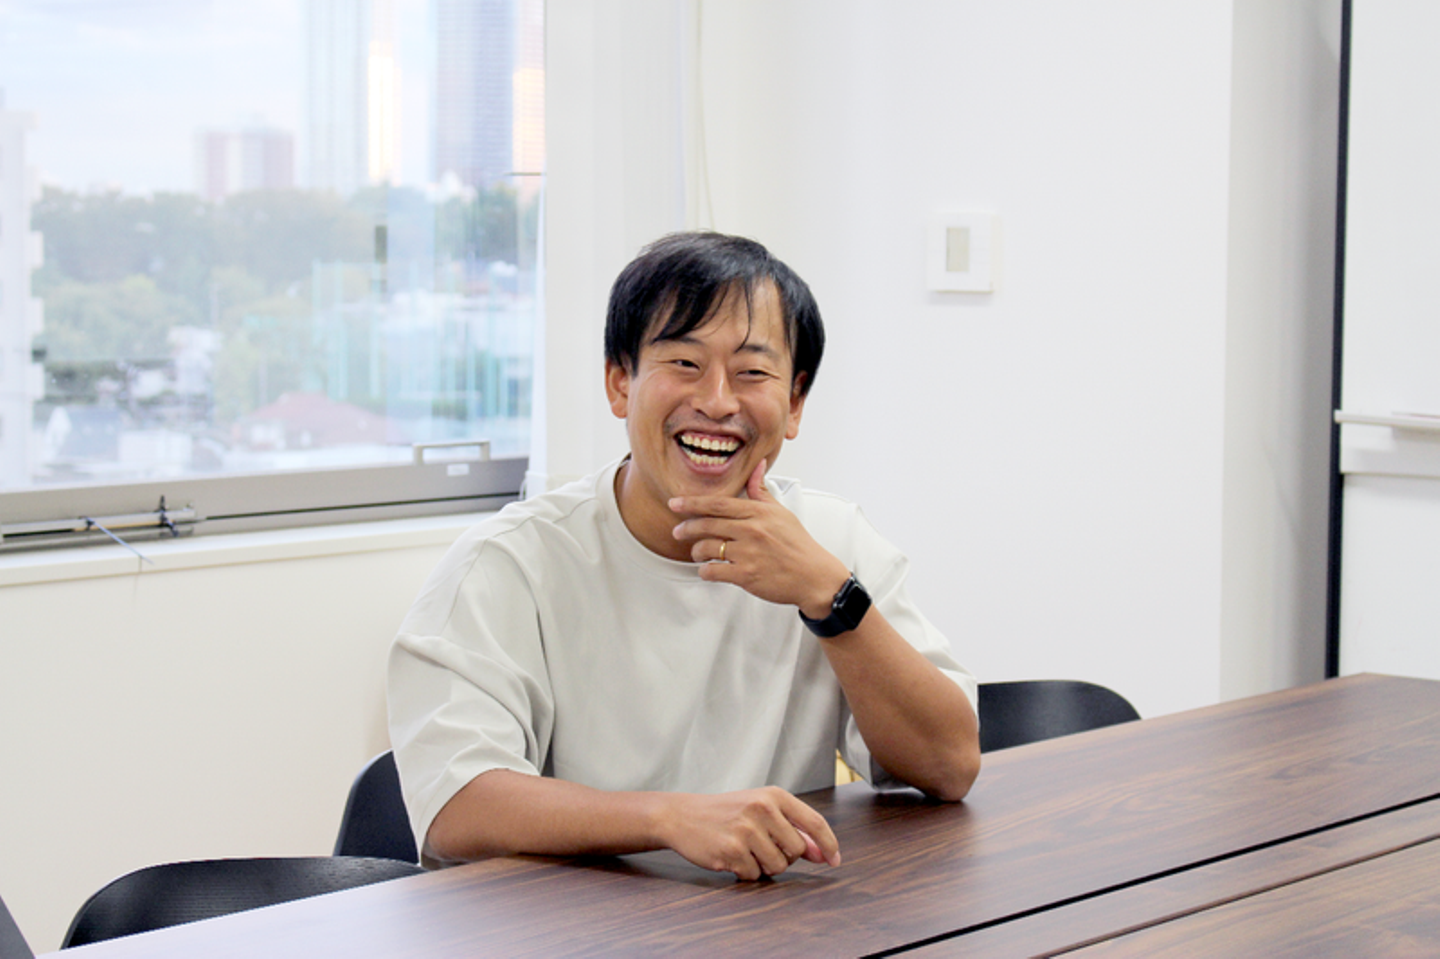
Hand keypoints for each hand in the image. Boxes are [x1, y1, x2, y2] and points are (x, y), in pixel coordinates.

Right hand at [656, 787, 840, 879]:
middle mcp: (762, 809)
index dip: (829, 844)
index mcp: (774, 795)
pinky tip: (731, 856)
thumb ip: (792, 829)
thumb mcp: (761, 810)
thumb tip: (821, 853)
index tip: (834, 861)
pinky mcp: (732, 850)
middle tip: (763, 847)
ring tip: (745, 850)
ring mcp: (746, 830)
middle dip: (785, 857)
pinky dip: (745, 872)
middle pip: (796, 850)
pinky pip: (754, 875)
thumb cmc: (727, 813)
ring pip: (777, 866)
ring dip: (764, 866)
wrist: (682, 816)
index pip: (814, 822)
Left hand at [670, 461, 850, 617]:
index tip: (675, 503)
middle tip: (677, 532)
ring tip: (697, 553)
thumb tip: (757, 466)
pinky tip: (707, 570)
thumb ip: (761, 492)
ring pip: (707, 548)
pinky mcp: (746, 575)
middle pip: (707, 524)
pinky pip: (713, 571)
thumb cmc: (797, 544)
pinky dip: (705, 571)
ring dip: (696, 552)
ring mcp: (748, 553)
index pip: (718, 503)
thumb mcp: (781, 513)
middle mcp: (751, 530)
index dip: (692, 503)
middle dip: (686, 528)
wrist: (813, 576)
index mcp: (758, 512)